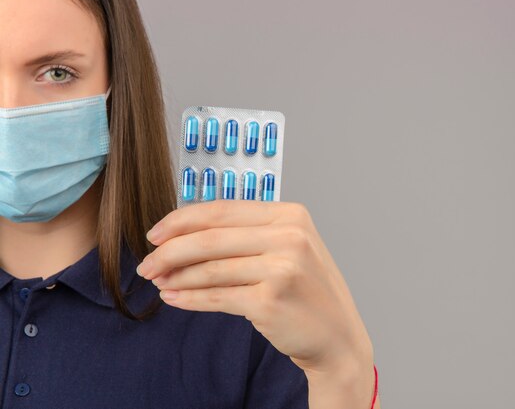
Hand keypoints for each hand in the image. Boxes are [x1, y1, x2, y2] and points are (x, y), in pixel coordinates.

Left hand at [137, 200, 372, 375]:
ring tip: (158, 282)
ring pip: (210, 269)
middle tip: (146, 264)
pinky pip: (217, 297)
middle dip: (169, 251)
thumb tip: (184, 235)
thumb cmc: (307, 290)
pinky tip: (173, 299)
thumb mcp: (288, 248)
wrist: (337, 335)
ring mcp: (282, 268)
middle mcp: (290, 237)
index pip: (221, 210)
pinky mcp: (271, 301)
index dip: (181, 221)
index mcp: (290, 215)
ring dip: (175, 277)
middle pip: (210, 238)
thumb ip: (246, 235)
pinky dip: (189, 299)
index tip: (155, 234)